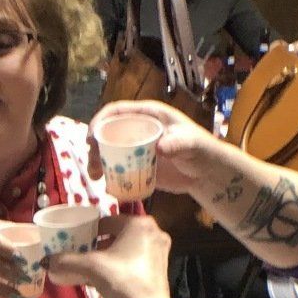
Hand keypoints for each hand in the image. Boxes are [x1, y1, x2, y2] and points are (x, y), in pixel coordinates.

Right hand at [45, 215, 171, 297]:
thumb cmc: (122, 281)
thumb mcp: (91, 267)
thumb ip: (67, 261)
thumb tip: (45, 261)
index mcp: (138, 224)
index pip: (106, 221)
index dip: (87, 230)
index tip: (75, 240)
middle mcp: (152, 232)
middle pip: (116, 236)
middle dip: (96, 245)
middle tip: (80, 254)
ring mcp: (158, 251)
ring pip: (124, 249)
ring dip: (106, 257)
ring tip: (88, 268)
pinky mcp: (159, 269)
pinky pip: (132, 261)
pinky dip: (117, 266)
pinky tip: (102, 279)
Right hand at [87, 100, 238, 197]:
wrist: (206, 173)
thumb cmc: (201, 149)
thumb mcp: (191, 143)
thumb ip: (177, 143)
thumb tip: (160, 147)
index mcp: (148, 115)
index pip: (117, 111)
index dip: (100, 120)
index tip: (92, 137)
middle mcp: (137, 129)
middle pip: (107, 132)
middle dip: (94, 146)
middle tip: (92, 164)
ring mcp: (136, 148)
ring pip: (109, 151)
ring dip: (98, 162)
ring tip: (96, 177)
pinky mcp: (137, 165)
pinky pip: (118, 168)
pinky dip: (109, 176)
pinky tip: (107, 186)